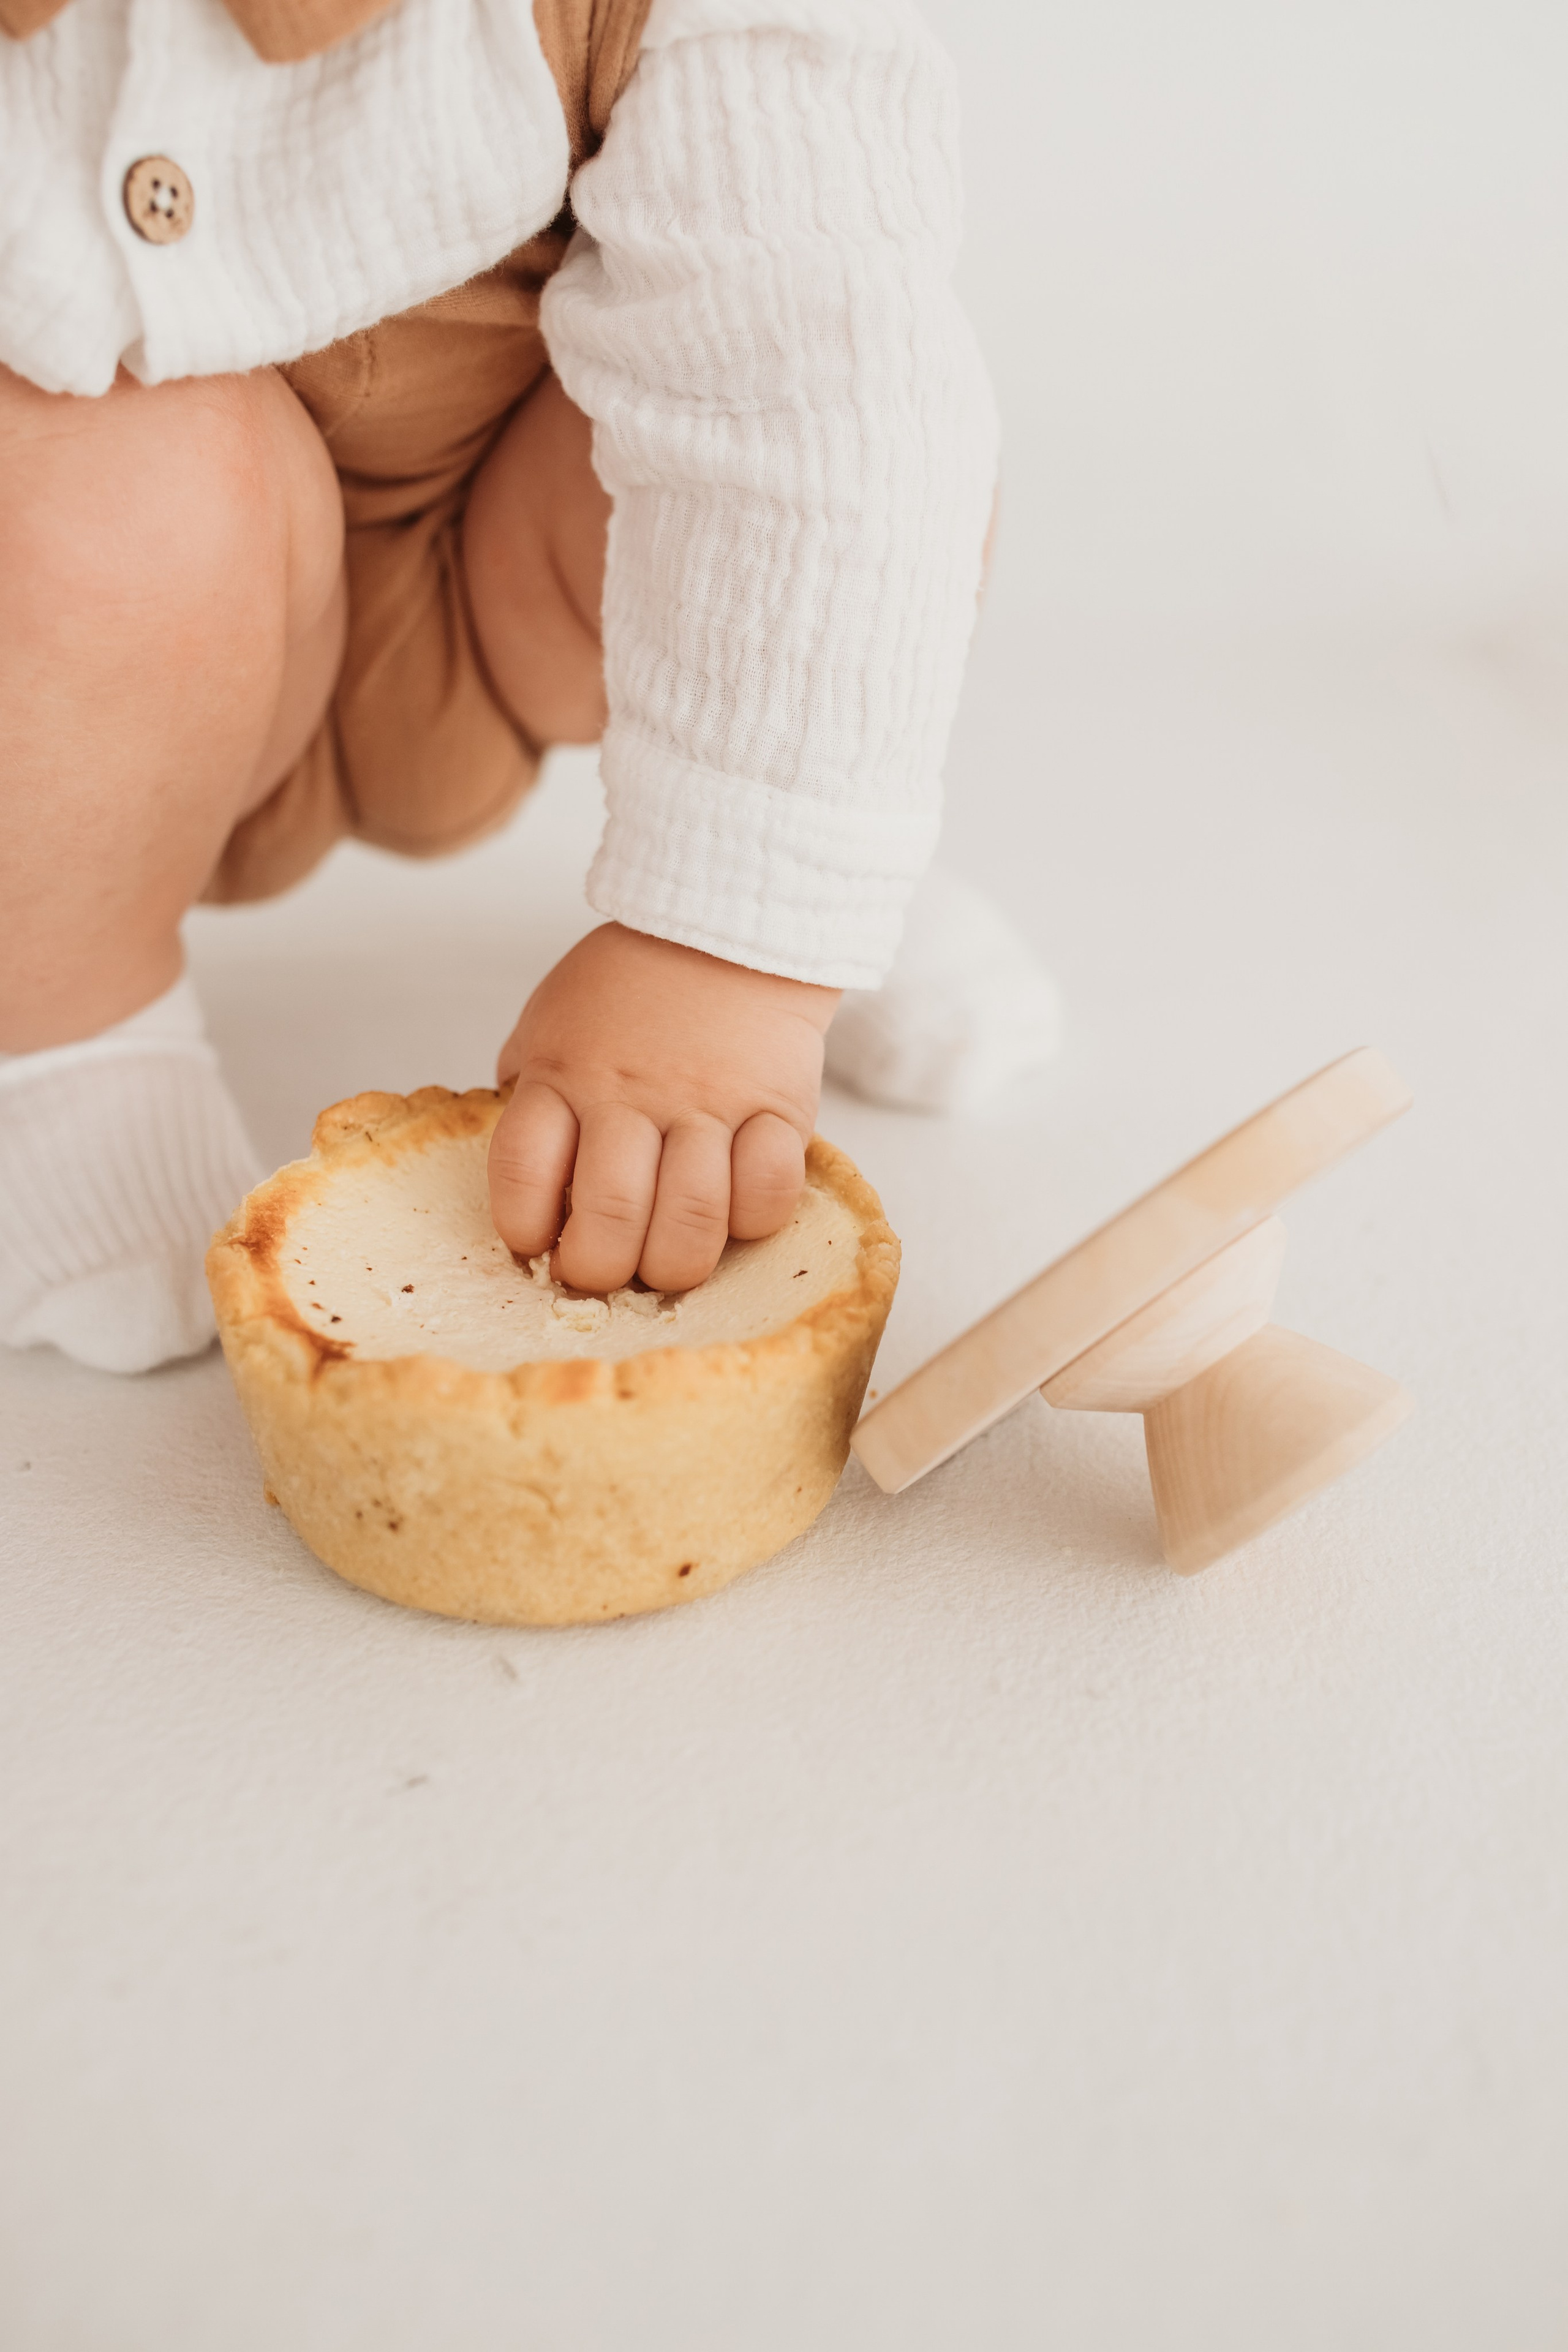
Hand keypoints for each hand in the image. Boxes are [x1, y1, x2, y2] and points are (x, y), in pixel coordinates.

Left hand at [488, 924, 839, 1292]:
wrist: (731, 929)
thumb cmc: (633, 984)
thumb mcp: (554, 1020)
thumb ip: (532, 1089)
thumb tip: (522, 1169)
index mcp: (563, 1073)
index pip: (523, 1173)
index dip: (523, 1230)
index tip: (539, 1244)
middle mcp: (631, 1094)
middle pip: (611, 1218)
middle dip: (602, 1272)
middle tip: (607, 1271)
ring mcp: (709, 1104)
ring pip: (692, 1222)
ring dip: (675, 1265)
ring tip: (667, 1260)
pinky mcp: (778, 1110)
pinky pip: (769, 1194)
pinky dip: (751, 1221)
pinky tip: (734, 1212)